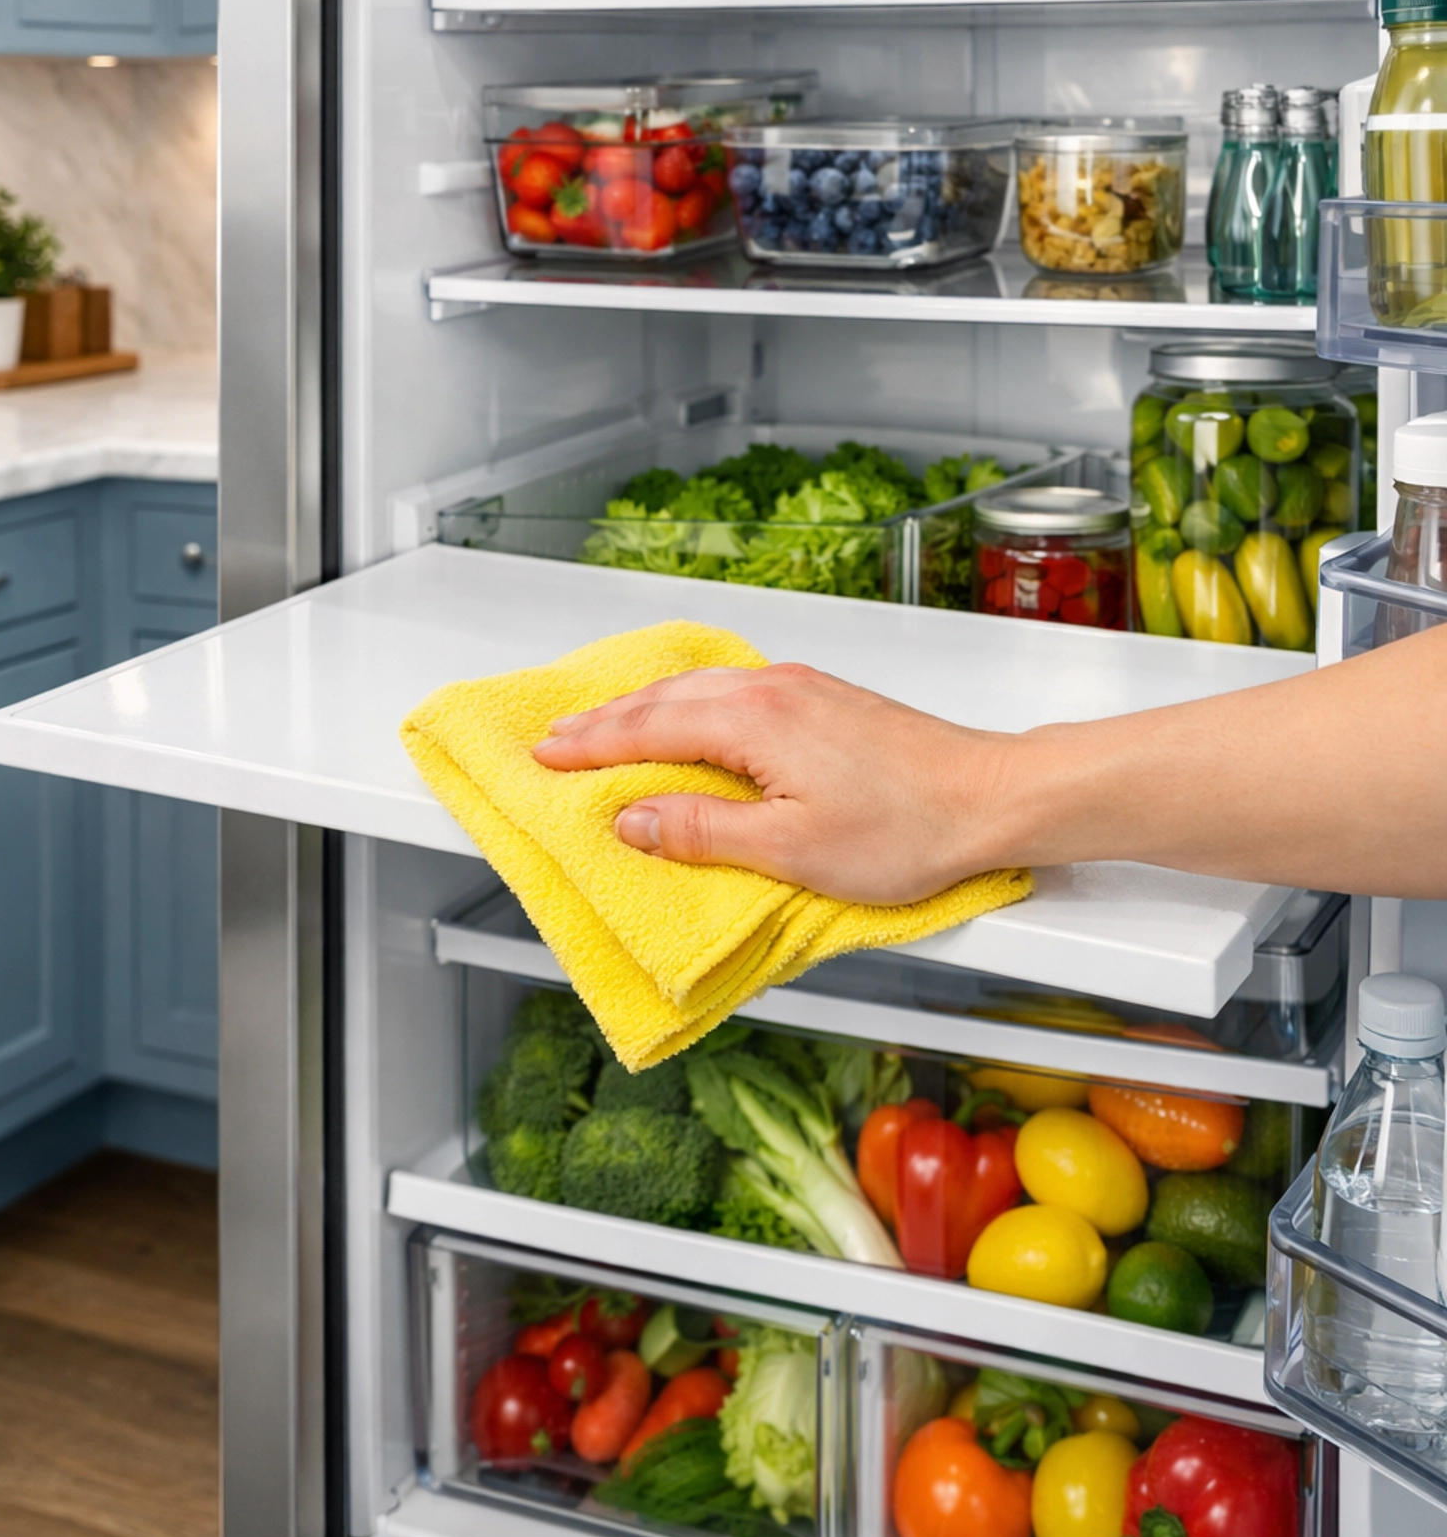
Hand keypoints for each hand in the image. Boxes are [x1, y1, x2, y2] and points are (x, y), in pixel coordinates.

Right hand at [533, 661, 1014, 902]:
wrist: (993, 796)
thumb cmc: (908, 828)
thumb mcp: (792, 849)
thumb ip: (704, 832)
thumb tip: (633, 819)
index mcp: (755, 720)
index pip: (648, 729)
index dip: (591, 746)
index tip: (543, 757)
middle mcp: (772, 689)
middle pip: (665, 698)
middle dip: (603, 720)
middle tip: (552, 739)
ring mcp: (800, 688)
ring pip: (698, 688)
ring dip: (643, 708)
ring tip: (603, 727)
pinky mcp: (822, 698)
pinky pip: (730, 688)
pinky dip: (688, 702)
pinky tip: (687, 715)